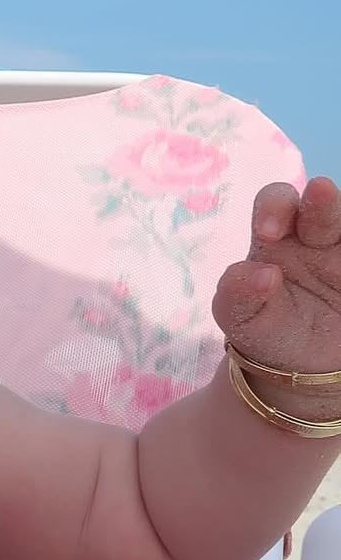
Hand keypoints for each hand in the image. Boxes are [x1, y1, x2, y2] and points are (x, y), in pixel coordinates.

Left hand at [213, 177, 340, 392]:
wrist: (301, 366)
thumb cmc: (265, 329)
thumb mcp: (240, 318)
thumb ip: (236, 294)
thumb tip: (261, 273)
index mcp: (277, 236)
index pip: (276, 202)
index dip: (274, 207)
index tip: (268, 232)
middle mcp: (317, 233)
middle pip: (324, 201)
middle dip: (323, 199)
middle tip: (319, 193)